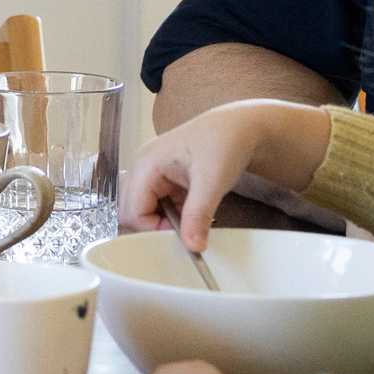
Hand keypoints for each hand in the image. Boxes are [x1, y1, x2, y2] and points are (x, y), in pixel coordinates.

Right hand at [120, 103, 288, 248]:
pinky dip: (172, 215)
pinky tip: (192, 212)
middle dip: (155, 227)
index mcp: (146, 163)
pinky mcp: (165, 179)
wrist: (242, 127)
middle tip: (185, 229)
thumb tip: (192, 246)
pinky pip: (158, 205)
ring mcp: (153, 173)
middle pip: (132, 211)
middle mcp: (143, 167)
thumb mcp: (212, 180)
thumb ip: (198, 215)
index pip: (132, 210)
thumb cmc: (225, 142)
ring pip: (144, 210)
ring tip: (191, 219)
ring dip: (164, 221)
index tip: (181, 234)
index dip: (153, 228)